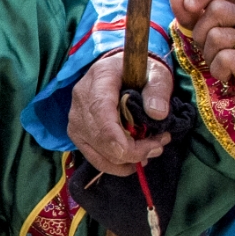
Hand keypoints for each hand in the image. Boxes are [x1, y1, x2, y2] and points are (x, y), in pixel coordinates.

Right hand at [69, 55, 171, 175]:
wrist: (119, 70)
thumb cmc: (138, 71)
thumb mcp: (155, 72)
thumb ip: (158, 90)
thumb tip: (157, 114)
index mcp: (99, 78)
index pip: (102, 114)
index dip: (123, 139)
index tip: (153, 146)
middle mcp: (81, 100)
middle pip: (101, 139)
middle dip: (134, 152)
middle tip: (159, 145)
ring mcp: (75, 119)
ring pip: (98, 154)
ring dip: (126, 161)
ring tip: (149, 152)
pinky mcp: (77, 133)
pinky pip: (94, 158)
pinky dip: (116, 165)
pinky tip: (132, 160)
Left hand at [170, 0, 234, 83]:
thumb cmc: (224, 52)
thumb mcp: (203, 29)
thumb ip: (189, 13)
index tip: (189, 6)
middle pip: (216, 10)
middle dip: (201, 32)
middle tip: (208, 46)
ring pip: (217, 36)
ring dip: (209, 54)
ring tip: (218, 60)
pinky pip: (225, 59)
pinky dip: (218, 70)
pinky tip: (227, 73)